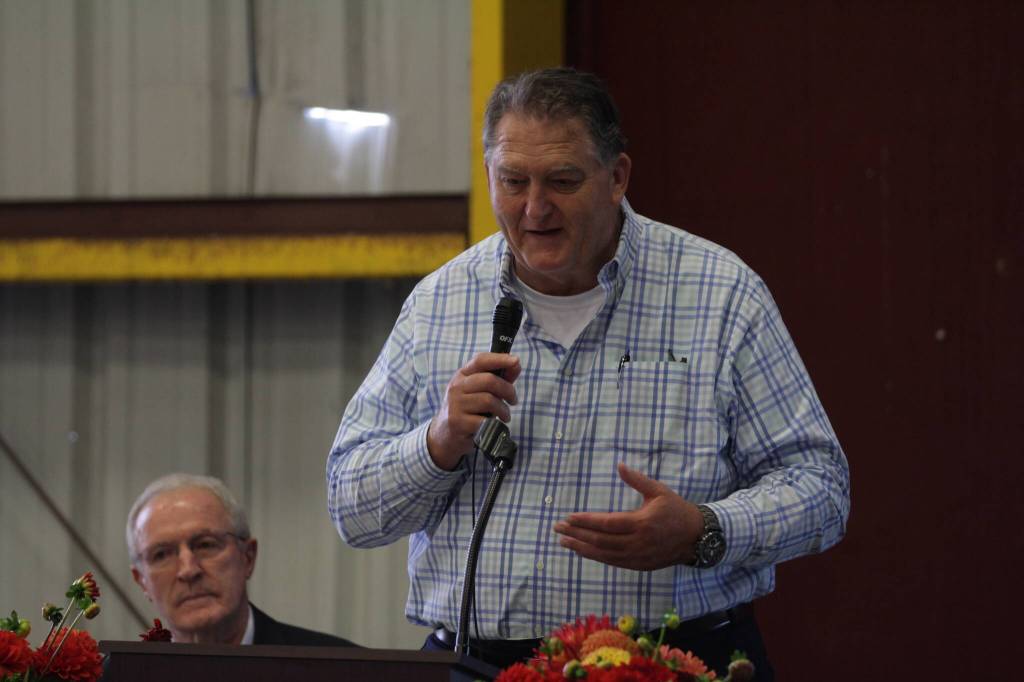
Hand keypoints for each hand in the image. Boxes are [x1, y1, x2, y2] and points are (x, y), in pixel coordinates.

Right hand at [426, 352, 520, 469]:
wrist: (445, 435)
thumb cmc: (468, 410)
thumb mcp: (479, 391)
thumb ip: (498, 378)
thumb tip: (516, 364)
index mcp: (461, 376)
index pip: (480, 360)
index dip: (500, 358)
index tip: (516, 361)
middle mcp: (456, 387)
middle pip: (489, 380)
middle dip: (508, 390)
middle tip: (513, 400)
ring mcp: (455, 405)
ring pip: (489, 401)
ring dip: (503, 410)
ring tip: (505, 416)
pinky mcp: (457, 422)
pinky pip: (485, 420)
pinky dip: (496, 424)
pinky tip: (495, 426)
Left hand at [553, 462, 704, 569]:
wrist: (697, 537)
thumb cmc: (676, 510)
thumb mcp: (658, 490)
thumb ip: (637, 480)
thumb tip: (619, 465)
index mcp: (641, 523)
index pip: (606, 523)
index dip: (585, 521)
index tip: (568, 518)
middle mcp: (638, 543)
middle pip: (600, 541)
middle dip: (576, 535)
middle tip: (557, 529)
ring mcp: (638, 557)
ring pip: (604, 555)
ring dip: (582, 548)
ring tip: (564, 542)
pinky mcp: (640, 565)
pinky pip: (613, 562)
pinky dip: (596, 557)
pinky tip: (583, 551)